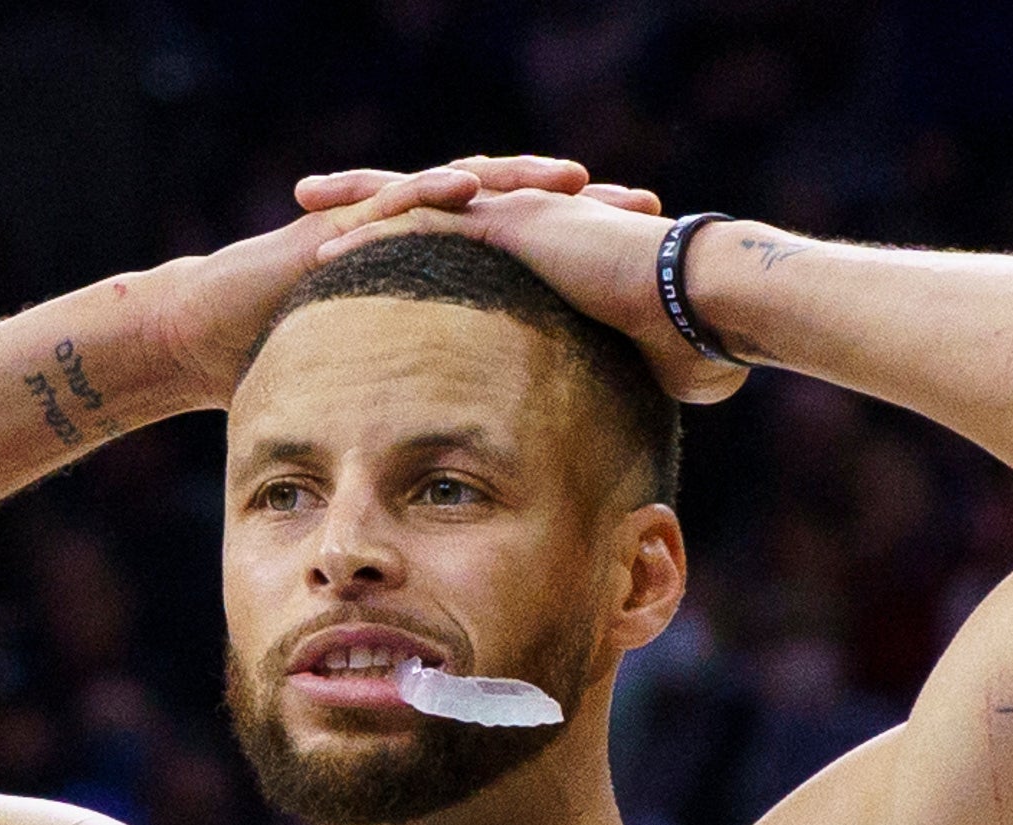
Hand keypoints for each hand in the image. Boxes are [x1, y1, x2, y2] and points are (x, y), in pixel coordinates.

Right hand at [142, 157, 643, 412]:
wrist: (204, 341)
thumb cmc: (289, 378)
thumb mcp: (388, 404)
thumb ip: (444, 424)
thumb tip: (504, 483)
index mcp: (445, 284)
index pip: (532, 259)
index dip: (588, 257)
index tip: (651, 267)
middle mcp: (421, 245)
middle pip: (515, 212)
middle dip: (575, 206)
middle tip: (640, 205)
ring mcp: (381, 227)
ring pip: (463, 188)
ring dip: (518, 181)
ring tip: (571, 178)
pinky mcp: (340, 224)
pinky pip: (394, 199)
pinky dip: (432, 190)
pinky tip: (471, 187)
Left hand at [309, 177, 750, 405]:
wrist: (706, 307)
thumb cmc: (688, 344)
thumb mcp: (632, 371)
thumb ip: (611, 387)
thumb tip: (620, 441)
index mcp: (543, 249)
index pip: (466, 237)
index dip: (416, 238)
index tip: (373, 253)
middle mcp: (525, 221)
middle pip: (430, 201)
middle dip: (371, 203)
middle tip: (316, 204)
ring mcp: (519, 215)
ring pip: (421, 196)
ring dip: (359, 202)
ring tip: (306, 207)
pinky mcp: (517, 223)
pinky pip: (433, 217)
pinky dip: (382, 227)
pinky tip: (335, 241)